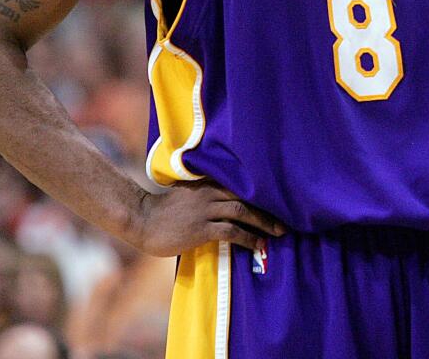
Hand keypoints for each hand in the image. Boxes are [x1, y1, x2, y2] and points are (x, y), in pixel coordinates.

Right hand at [127, 180, 286, 255]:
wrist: (142, 220)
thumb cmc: (166, 211)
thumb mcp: (190, 194)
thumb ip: (209, 194)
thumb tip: (230, 202)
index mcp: (208, 183)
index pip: (241, 186)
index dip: (262, 195)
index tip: (279, 204)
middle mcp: (210, 193)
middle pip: (247, 198)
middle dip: (268, 211)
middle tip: (286, 222)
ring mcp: (205, 210)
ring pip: (242, 212)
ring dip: (263, 224)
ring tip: (277, 234)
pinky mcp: (201, 228)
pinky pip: (231, 231)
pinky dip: (248, 238)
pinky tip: (257, 245)